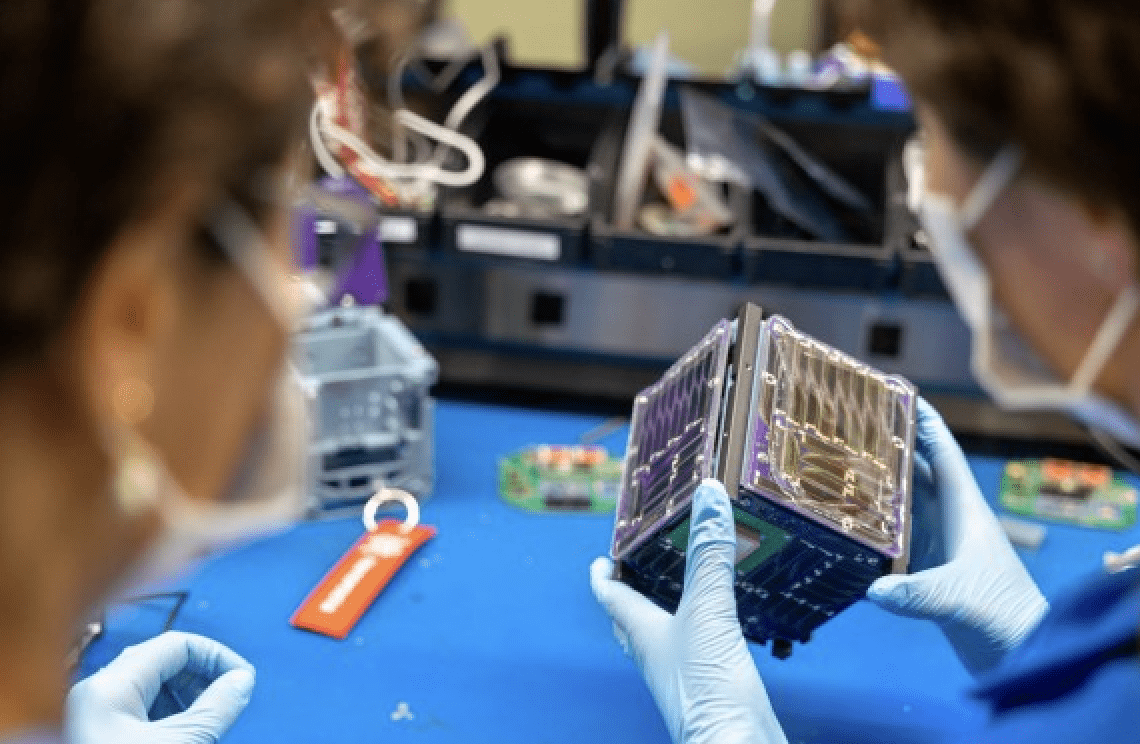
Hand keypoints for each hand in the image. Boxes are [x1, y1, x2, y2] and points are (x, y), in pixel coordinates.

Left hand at [67, 631, 255, 743]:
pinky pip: (141, 714)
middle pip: (163, 664)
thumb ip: (217, 707)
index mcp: (109, 687)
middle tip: (231, 700)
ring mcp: (94, 719)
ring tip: (212, 722)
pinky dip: (170, 718)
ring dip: (189, 700)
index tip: (243, 680)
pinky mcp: (99, 738)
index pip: (176, 645)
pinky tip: (188, 734)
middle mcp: (97, 696)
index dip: (217, 657)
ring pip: (152, 690)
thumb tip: (241, 682)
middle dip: (203, 679)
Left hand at [590, 479, 787, 743]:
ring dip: (670, 613)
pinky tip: (728, 629)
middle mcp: (659, 654)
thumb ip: (710, 556)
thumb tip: (708, 495)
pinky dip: (707, 634)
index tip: (600, 557)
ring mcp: (685, 674)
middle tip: (639, 570)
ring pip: (667, 637)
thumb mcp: (708, 611)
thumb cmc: (707, 691)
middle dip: (632, 594)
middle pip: (632, 621)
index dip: (603, 575)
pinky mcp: (714, 689)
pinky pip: (702, 653)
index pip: (611, 597)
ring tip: (686, 592)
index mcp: (644, 633)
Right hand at [867, 398, 1048, 675]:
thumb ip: (917, 594)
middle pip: (918, 471)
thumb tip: (875, 590)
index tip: (898, 392)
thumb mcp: (959, 600)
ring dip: (878, 482)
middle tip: (851, 423)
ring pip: (905, 500)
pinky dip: (873, 522)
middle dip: (890, 446)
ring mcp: (941, 543)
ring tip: (840, 461)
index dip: (924, 422)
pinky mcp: (930, 567)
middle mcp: (951, 520)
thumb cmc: (1003, 616)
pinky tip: (846, 518)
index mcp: (965, 511)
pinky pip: (896, 534)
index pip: (944, 454)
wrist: (1020, 653)